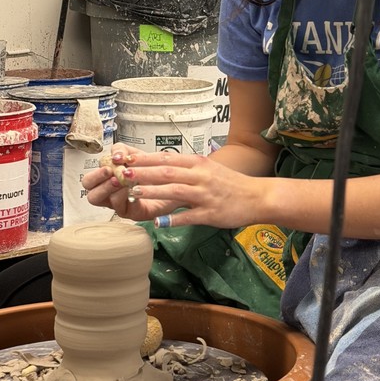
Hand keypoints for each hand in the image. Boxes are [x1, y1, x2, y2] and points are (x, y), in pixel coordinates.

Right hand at [81, 147, 173, 222]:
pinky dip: (125, 197)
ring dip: (111, 189)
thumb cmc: (152, 167)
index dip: (96, 174)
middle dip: (98, 182)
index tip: (110, 165)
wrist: (175, 179)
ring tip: (122, 180)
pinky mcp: (134, 213)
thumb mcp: (134, 153)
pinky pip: (123, 208)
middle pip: (90, 194)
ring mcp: (121, 205)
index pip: (89, 181)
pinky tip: (133, 189)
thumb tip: (114, 155)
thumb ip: (121, 150)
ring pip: (105, 203)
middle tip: (111, 173)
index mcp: (107, 180)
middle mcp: (111, 194)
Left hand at [83, 148, 269, 229]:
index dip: (143, 159)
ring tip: (133, 193)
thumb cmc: (230, 183)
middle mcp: (200, 176)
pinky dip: (173, 219)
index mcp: (197, 163)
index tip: (124, 159)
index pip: (165, 157)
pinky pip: (189, 216)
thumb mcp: (207, 169)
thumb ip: (185, 168)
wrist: (257, 196)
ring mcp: (205, 195)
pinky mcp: (211, 213)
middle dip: (142, 173)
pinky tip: (158, 223)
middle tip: (121, 174)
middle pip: (166, 172)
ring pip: (175, 190)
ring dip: (153, 192)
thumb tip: (158, 167)